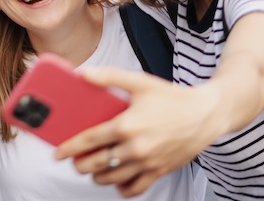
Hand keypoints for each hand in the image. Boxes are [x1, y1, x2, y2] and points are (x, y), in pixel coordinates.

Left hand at [54, 67, 222, 196]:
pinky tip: (116, 179)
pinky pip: (135, 188)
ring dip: (97, 176)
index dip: (69, 148)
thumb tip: (84, 74)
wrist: (206, 115)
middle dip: (80, 164)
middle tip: (75, 160)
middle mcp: (136, 148)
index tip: (58, 153)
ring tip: (92, 168)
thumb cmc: (172, 98)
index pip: (89, 141)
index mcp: (127, 125)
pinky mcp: (160, 171)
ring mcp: (148, 162)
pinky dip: (122, 187)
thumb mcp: (140, 82)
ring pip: (112, 178)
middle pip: (97, 164)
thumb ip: (110, 77)